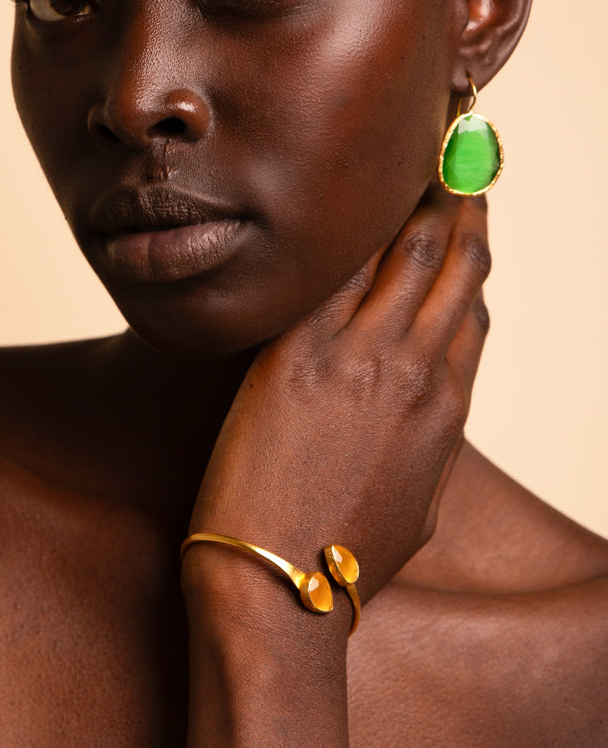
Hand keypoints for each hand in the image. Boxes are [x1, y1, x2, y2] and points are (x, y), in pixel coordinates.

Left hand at [188, 189, 490, 601]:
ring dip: (415, 200)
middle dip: (456, 207)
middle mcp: (415, 374)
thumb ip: (428, 449)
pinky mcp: (298, 357)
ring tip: (412, 158)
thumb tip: (430, 419)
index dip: (470, 259)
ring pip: (406, 253)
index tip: (465, 220)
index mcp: (445, 412)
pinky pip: (334, 273)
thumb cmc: (338, 562)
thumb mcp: (414, 509)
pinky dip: (347, 231)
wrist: (277, 589)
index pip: (469, 312)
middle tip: (449, 161)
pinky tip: (343, 196)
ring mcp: (360, 361)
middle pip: (451, 267)